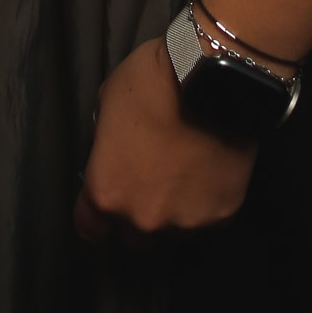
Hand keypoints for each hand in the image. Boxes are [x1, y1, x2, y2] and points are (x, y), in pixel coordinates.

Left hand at [73, 36, 257, 244]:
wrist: (212, 76)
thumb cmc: (153, 83)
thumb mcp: (108, 103)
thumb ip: (105, 143)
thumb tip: (112, 154)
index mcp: (107, 192)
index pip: (89, 227)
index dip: (96, 213)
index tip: (106, 198)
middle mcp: (143, 217)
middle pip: (133, 236)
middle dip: (136, 213)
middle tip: (148, 179)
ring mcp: (185, 221)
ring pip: (172, 232)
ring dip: (172, 211)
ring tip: (182, 172)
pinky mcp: (222, 215)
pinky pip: (207, 218)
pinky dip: (205, 201)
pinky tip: (207, 170)